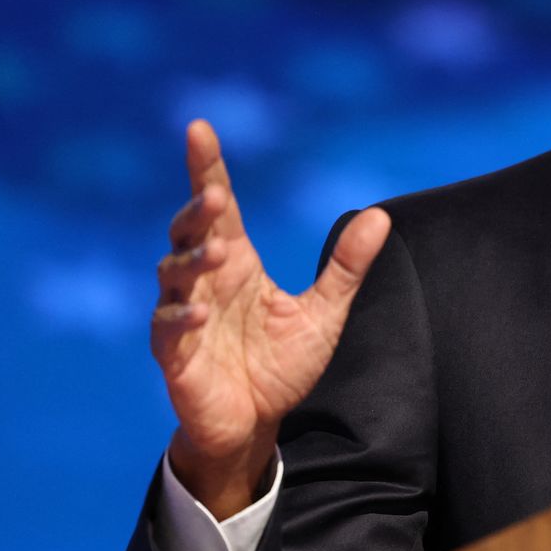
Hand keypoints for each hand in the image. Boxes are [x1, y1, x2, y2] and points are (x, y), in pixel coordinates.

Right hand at [151, 119, 390, 518]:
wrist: (255, 422)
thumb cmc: (280, 364)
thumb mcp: (323, 313)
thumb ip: (347, 267)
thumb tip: (381, 217)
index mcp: (237, 262)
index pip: (218, 206)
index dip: (206, 168)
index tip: (199, 128)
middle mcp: (205, 280)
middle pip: (189, 231)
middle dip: (196, 210)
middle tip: (214, 194)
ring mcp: (184, 313)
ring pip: (174, 273)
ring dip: (193, 260)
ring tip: (219, 253)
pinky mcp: (174, 353)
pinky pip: (168, 327)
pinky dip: (182, 318)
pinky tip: (202, 313)